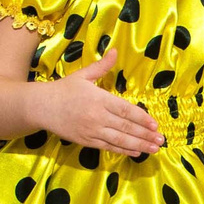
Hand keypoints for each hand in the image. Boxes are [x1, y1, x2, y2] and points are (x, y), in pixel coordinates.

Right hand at [36, 50, 162, 156]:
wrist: (41, 107)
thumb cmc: (64, 89)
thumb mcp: (83, 75)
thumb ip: (102, 66)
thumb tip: (115, 51)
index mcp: (99, 99)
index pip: (126, 110)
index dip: (142, 118)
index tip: (155, 124)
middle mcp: (97, 116)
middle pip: (126, 127)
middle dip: (145, 135)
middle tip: (161, 140)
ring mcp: (92, 131)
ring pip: (120, 140)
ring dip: (139, 145)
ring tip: (154, 148)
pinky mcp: (86, 141)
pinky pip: (108, 147)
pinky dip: (123, 150)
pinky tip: (136, 152)